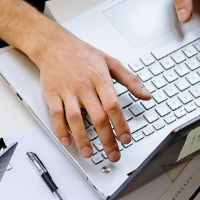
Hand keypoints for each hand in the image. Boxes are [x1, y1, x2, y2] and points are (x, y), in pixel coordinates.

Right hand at [28, 19, 148, 162]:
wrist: (54, 45)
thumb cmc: (82, 53)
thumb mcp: (110, 61)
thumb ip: (130, 79)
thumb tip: (146, 94)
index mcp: (100, 78)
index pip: (113, 106)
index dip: (121, 125)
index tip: (126, 139)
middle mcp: (84, 86)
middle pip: (97, 117)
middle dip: (107, 139)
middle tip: (113, 153)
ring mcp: (67, 92)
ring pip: (75, 119)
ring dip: (83, 139)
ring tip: (89, 153)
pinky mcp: (52, 95)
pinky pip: (56, 115)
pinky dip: (61, 130)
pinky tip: (67, 141)